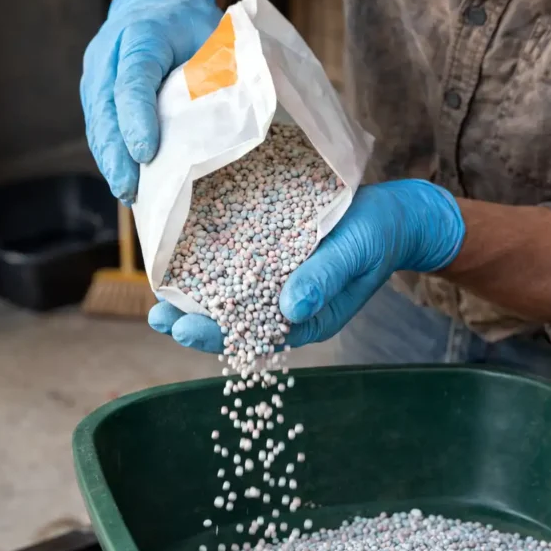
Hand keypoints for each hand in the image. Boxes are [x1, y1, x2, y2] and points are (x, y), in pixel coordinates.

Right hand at [81, 0, 222, 201]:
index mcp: (142, 33)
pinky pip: (98, 125)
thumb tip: (241, 113)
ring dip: (109, 159)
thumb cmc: (191, 21)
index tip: (146, 153)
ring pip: (97, 121)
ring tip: (127, 194)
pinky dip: (109, 153)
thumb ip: (223, 67)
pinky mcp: (94, 90)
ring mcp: (97, 72)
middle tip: (128, 188)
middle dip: (116, 151)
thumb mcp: (215, 32)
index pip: (135, 79)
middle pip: (106, 106)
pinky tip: (123, 180)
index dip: (138, 117)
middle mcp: (110, 52)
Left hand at [148, 180, 464, 351]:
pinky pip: (240, 266)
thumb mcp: (354, 252)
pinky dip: (212, 265)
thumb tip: (289, 309)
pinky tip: (183, 256)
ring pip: (231, 295)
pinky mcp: (276, 256)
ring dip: (196, 293)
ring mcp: (280, 282)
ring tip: (157, 289)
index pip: (255, 336)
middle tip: (157, 315)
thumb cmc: (377, 235)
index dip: (216, 335)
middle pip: (233, 321)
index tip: (182, 329)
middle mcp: (287, 305)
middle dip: (193, 319)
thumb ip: (324, 279)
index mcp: (307, 317)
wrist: (393, 214)